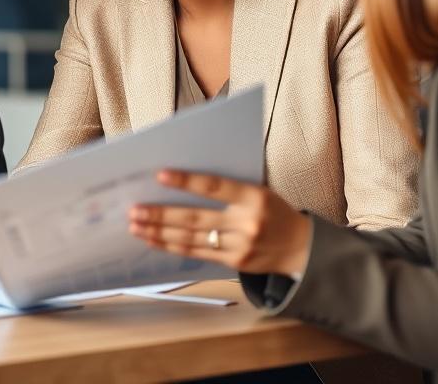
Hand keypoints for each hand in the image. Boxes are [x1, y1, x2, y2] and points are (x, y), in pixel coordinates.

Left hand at [128, 170, 311, 275]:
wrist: (302, 248)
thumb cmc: (274, 211)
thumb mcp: (259, 191)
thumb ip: (229, 187)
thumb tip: (184, 180)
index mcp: (254, 197)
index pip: (213, 186)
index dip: (186, 181)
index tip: (160, 175)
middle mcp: (246, 222)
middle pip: (196, 218)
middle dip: (161, 214)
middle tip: (135, 210)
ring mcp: (240, 245)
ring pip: (192, 239)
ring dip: (160, 232)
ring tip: (136, 226)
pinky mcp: (234, 263)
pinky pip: (197, 253)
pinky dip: (172, 247)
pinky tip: (153, 240)